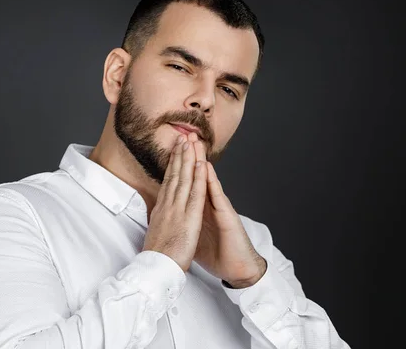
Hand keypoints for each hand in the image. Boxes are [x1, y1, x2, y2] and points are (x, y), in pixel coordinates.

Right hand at [143, 134, 206, 271]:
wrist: (156, 270)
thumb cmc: (156, 257)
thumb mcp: (154, 233)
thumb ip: (158, 221)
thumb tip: (157, 214)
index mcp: (161, 209)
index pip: (168, 182)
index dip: (173, 164)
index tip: (176, 150)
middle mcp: (168, 206)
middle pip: (174, 175)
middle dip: (179, 155)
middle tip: (182, 137)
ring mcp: (177, 210)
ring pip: (184, 179)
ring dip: (188, 159)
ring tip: (191, 142)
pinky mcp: (188, 218)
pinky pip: (195, 194)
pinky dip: (198, 178)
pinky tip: (201, 165)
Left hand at [187, 133, 266, 287]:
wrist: (237, 269)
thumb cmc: (217, 254)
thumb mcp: (194, 236)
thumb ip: (183, 224)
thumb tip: (168, 221)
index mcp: (199, 210)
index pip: (188, 185)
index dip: (180, 168)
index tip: (173, 151)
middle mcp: (209, 206)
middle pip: (197, 177)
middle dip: (190, 157)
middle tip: (184, 136)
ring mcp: (219, 209)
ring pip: (207, 181)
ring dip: (201, 161)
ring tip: (195, 143)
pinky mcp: (227, 217)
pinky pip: (217, 197)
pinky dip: (211, 182)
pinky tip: (206, 169)